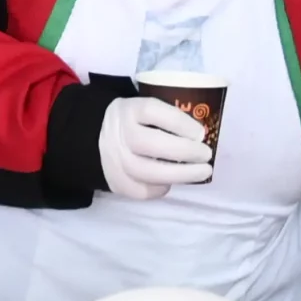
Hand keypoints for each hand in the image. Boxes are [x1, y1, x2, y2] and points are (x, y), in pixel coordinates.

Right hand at [97, 96, 211, 199]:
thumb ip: (167, 119)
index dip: (180, 122)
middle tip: (206, 155)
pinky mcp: (116, 182)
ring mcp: (115, 160)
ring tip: (203, 172)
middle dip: (185, 151)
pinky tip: (172, 181)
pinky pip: (142, 190)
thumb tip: (199, 137)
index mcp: (128, 110)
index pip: (152, 111)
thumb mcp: (144, 111)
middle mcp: (119, 134)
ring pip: (147, 171)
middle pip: (151, 143)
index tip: (200, 133)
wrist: (95, 142)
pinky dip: (162, 187)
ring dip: (181, 174)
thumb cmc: (134, 125)